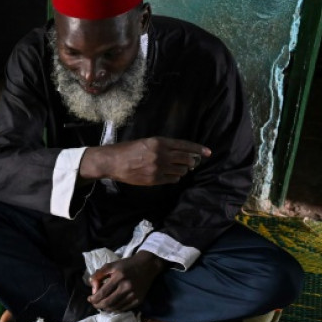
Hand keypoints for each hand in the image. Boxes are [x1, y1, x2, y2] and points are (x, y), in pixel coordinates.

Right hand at [81, 136, 210, 185]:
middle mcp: (161, 155)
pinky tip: (172, 175)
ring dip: (183, 170)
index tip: (208, 152)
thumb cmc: (128, 149)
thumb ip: (163, 146)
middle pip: (186, 159)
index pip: (185, 145)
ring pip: (181, 171)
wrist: (113, 162)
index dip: (198, 149)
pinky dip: (175, 178)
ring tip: (180, 169)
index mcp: (159, 142)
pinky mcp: (154, 179)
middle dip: (192, 161)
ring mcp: (158, 168)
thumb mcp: (146, 142)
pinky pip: (172, 180)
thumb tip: (181, 152)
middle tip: (193, 162)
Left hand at [87, 251, 165, 312]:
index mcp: (119, 276)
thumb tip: (92, 288)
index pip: (103, 292)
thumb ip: (98, 275)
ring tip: (101, 305)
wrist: (147, 266)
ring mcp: (134, 295)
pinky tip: (111, 306)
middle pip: (108, 302)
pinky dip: (115, 309)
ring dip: (106, 308)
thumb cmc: (126, 265)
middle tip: (94, 304)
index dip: (94, 298)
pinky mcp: (139, 300)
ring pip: (115, 307)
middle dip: (98, 305)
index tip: (89, 299)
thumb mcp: (111, 265)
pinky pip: (124, 309)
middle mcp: (127, 287)